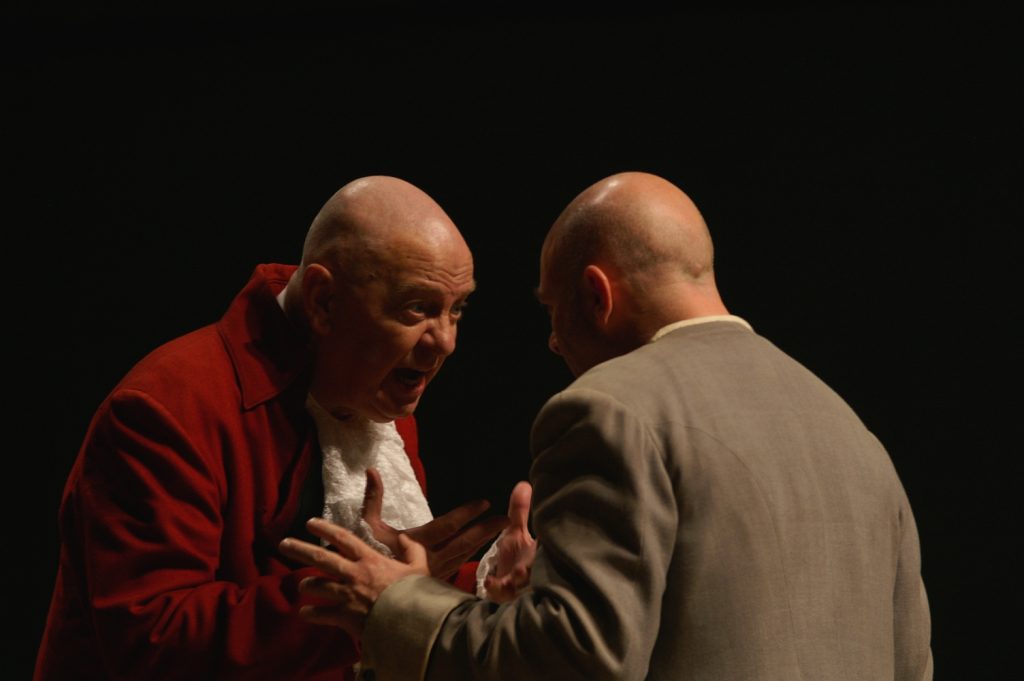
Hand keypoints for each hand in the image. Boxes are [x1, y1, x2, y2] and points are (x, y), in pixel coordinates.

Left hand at [278, 517, 427, 636]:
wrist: (411, 622)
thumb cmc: (415, 594)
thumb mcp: (419, 567)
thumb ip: (412, 549)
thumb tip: (405, 537)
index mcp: (369, 559)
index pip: (342, 538)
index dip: (325, 528)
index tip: (310, 522)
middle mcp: (353, 574)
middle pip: (321, 557)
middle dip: (300, 549)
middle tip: (284, 544)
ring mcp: (346, 595)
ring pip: (317, 585)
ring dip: (307, 584)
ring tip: (301, 584)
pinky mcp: (343, 616)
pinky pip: (320, 613)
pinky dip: (310, 613)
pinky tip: (304, 612)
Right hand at [361, 468, 508, 579]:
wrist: (365, 590)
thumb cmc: (366, 554)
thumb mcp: (366, 525)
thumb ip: (373, 498)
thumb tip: (372, 470)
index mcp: (416, 543)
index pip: (447, 526)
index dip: (466, 513)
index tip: (485, 503)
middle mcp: (428, 560)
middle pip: (463, 543)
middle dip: (485, 530)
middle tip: (506, 520)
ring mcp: (433, 573)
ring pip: (462, 556)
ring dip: (481, 542)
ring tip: (498, 531)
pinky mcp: (433, 582)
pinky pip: (457, 566)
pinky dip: (470, 556)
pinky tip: (478, 549)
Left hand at [484, 481, 535, 601]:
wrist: (507, 585)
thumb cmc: (516, 559)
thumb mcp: (516, 533)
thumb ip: (519, 512)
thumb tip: (523, 485)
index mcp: (536, 556)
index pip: (543, 553)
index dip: (543, 552)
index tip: (541, 547)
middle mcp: (531, 573)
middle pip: (534, 574)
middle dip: (529, 571)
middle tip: (523, 568)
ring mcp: (519, 588)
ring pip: (518, 588)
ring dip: (514, 585)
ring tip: (511, 578)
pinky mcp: (505, 597)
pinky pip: (501, 596)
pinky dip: (496, 591)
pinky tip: (489, 583)